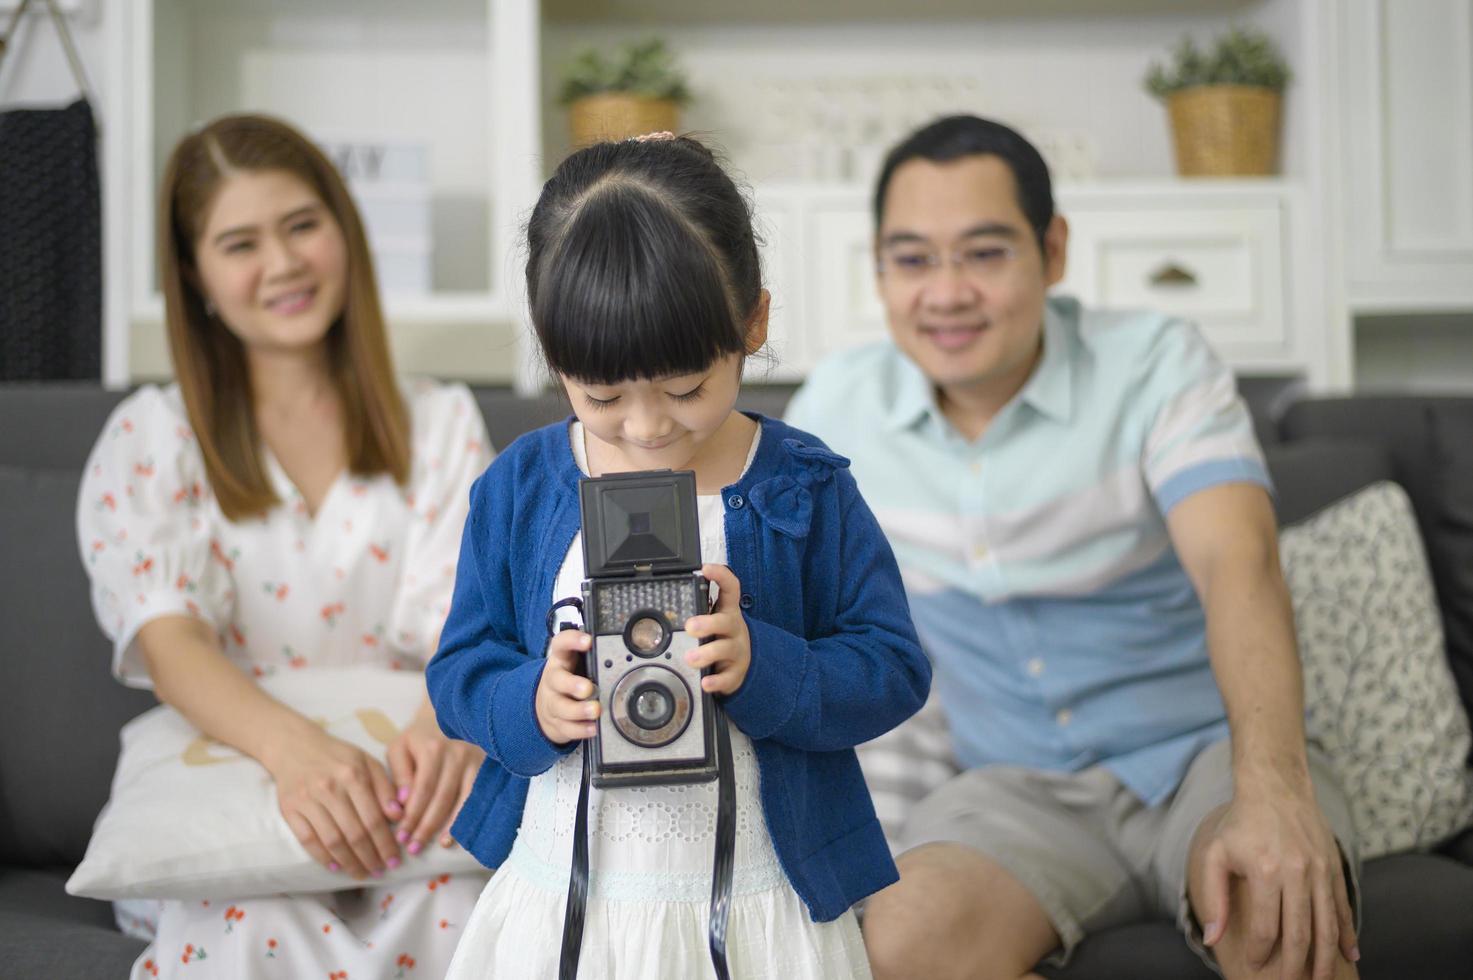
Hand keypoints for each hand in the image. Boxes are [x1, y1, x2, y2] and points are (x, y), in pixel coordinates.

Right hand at [264, 722, 402, 879]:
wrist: (294, 746)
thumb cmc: (338, 756)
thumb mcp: (367, 762)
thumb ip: (385, 787)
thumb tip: (398, 816)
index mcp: (353, 775)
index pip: (374, 818)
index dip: (385, 843)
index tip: (394, 859)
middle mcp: (330, 788)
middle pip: (354, 833)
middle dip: (370, 857)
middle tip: (380, 871)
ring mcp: (308, 800)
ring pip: (332, 840)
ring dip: (350, 862)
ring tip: (362, 873)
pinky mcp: (290, 809)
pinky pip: (308, 839)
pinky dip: (322, 856)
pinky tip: (336, 866)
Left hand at [386, 706, 483, 853]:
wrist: (447, 718)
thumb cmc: (418, 739)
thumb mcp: (399, 748)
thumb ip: (398, 775)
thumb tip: (402, 803)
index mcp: (432, 748)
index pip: (422, 790)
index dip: (412, 816)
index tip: (401, 836)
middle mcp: (456, 754)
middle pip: (441, 798)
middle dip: (426, 826)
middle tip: (413, 846)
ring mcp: (474, 761)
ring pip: (461, 800)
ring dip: (447, 827)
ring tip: (433, 845)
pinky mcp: (484, 768)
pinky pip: (475, 798)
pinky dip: (464, 819)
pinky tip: (453, 836)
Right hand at [535, 628, 598, 743]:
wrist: (547, 707)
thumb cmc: (571, 678)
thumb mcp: (579, 663)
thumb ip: (597, 656)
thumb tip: (632, 646)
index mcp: (561, 660)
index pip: (561, 644)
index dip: (572, 641)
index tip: (588, 641)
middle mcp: (554, 680)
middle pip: (557, 680)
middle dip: (572, 684)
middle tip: (588, 688)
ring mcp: (553, 703)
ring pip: (561, 707)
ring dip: (579, 710)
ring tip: (595, 710)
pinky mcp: (557, 723)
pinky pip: (567, 728)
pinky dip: (581, 729)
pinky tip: (593, 728)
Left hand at [683, 563, 751, 695]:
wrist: (741, 666)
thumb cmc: (719, 638)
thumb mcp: (712, 622)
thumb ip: (694, 612)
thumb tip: (659, 604)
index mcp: (727, 611)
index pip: (730, 588)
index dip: (721, 576)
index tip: (706, 568)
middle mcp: (734, 629)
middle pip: (726, 621)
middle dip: (708, 623)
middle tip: (690, 626)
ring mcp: (737, 651)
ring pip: (725, 650)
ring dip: (707, 653)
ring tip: (691, 658)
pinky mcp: (736, 674)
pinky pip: (728, 677)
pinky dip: (716, 681)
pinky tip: (706, 683)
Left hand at [1194, 781, 1358, 979]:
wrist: (1275, 787)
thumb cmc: (1240, 823)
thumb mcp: (1216, 854)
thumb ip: (1214, 898)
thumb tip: (1212, 939)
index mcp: (1266, 872)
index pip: (1267, 928)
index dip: (1261, 953)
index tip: (1255, 966)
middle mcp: (1297, 873)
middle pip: (1301, 933)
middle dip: (1295, 966)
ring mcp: (1320, 871)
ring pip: (1327, 925)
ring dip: (1326, 958)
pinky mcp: (1335, 867)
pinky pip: (1343, 907)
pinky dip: (1347, 933)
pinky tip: (1350, 955)